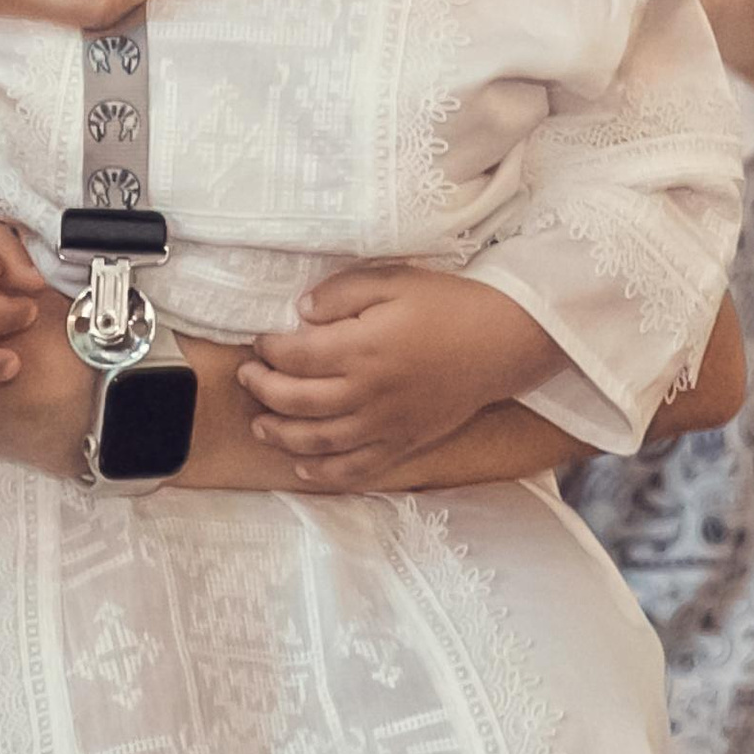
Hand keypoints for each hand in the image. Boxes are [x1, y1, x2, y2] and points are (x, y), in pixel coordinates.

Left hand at [241, 267, 565, 487]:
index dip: (269, 350)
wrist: (505, 341)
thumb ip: (341, 294)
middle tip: (247, 378)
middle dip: (263, 391)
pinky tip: (303, 469)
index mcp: (362, 350)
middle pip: (298, 402)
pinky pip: (359, 468)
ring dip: (282, 437)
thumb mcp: (393, 280)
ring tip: (260, 426)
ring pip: (320, 442)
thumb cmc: (449, 304)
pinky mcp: (405, 442)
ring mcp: (387, 425)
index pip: (296, 357)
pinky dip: (326, 473)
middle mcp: (369, 393)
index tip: (259, 341)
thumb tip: (301, 313)